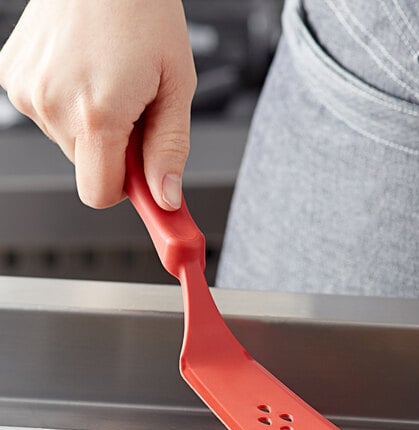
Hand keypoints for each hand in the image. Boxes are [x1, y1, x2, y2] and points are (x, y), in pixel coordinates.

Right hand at [0, 0, 196, 209]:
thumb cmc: (143, 10)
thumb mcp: (177, 86)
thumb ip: (170, 150)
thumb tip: (165, 197)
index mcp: (96, 113)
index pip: (99, 194)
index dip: (127, 189)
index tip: (145, 181)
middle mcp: (51, 104)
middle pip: (89, 167)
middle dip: (116, 149)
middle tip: (135, 109)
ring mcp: (24, 89)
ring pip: (69, 142)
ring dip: (94, 125)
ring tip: (111, 80)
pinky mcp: (11, 75)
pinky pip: (49, 114)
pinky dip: (71, 104)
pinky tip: (86, 71)